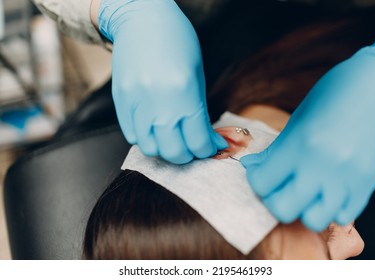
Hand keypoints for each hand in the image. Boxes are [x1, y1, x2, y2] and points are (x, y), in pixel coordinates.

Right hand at [96, 0, 226, 163]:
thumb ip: (199, 109)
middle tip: (193, 147)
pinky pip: (131, 135)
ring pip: (149, 148)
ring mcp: (136, 103)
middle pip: (173, 152)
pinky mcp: (120, 102)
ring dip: (165, 150)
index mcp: (184, 93)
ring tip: (173, 139)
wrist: (141, 18)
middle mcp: (158, 102)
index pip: (198, 140)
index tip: (212, 146)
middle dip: (188, 155)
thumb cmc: (176, 40)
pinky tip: (155, 128)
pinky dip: (146, 138)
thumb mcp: (197, 74)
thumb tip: (204, 137)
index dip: (208, 149)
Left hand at [241, 35, 374, 230]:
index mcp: (301, 144)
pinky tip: (326, 190)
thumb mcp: (298, 119)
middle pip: (283, 209)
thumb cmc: (335, 94)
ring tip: (303, 191)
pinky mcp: (367, 184)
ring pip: (313, 220)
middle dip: (273, 200)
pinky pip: (342, 215)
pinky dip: (330, 208)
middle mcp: (323, 166)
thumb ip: (275, 149)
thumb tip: (251, 167)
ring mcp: (348, 179)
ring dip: (302, 209)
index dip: (256, 179)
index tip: (260, 172)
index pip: (262, 183)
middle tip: (277, 186)